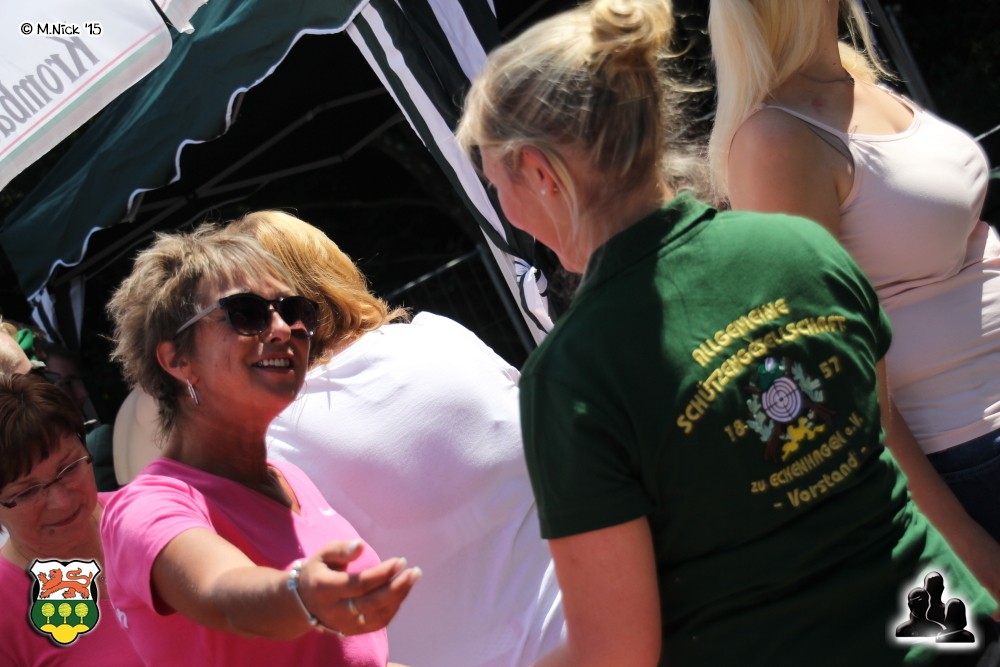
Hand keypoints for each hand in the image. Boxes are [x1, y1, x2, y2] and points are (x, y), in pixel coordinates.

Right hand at [297, 540, 421, 635]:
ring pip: (377, 616)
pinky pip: (377, 624)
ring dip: (399, 597)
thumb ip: (341, 549)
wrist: (302, 602)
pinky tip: (402, 592)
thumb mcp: (323, 554)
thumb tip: (361, 545)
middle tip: (414, 571)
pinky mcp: (352, 630)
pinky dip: (393, 608)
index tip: (400, 561)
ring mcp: (344, 624)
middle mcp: (335, 610)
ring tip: (413, 577)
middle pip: (371, 603)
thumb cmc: (318, 571)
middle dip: (397, 587)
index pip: (359, 584)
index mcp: (325, 588)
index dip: (382, 574)